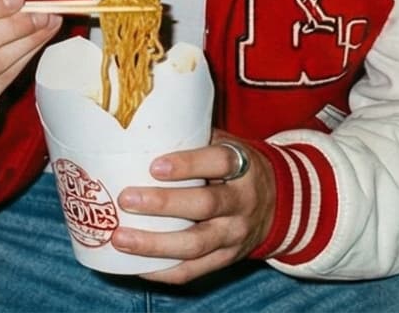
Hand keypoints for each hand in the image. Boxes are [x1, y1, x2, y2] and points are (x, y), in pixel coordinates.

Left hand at [113, 131, 276, 282]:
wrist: (277, 204)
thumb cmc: (238, 168)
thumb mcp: (228, 145)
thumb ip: (196, 137)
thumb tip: (146, 125)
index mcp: (244, 167)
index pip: (219, 162)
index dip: (187, 164)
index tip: (154, 166)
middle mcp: (242, 202)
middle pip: (205, 204)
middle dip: (163, 204)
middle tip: (126, 199)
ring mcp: (234, 235)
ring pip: (195, 244)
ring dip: (155, 244)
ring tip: (121, 237)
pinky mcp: (225, 260)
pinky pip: (193, 271)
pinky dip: (163, 271)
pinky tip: (137, 266)